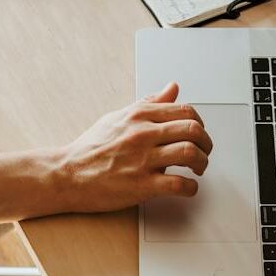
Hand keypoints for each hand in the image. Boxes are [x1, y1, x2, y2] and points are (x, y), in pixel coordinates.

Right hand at [52, 82, 211, 212]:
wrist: (68, 173)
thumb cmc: (92, 146)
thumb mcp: (119, 116)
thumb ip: (149, 103)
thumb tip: (172, 88)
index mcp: (138, 115)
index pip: (184, 110)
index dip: (199, 122)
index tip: (197, 132)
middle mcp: (143, 134)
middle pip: (192, 129)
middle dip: (206, 142)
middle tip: (204, 151)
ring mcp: (143, 159)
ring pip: (189, 153)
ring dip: (202, 162)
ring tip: (198, 168)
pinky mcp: (142, 185)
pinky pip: (179, 184)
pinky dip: (191, 188)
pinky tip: (188, 187)